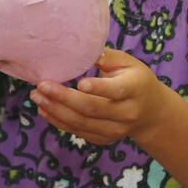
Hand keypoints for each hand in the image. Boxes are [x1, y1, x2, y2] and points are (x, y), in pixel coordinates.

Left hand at [31, 48, 166, 144]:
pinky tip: (44, 109)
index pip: (116, 90)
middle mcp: (126, 112)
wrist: (150, 112)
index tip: (78, 82)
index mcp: (134, 89)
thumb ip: (107, 56)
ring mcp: (115, 129)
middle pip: (91, 108)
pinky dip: (58, 121)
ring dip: (55, 110)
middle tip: (41, 86)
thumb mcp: (129, 63)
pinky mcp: (104, 139)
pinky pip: (77, 132)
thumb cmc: (135, 79)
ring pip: (81, 123)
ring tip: (36, 97)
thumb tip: (81, 48)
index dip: (97, 88)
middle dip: (63, 98)